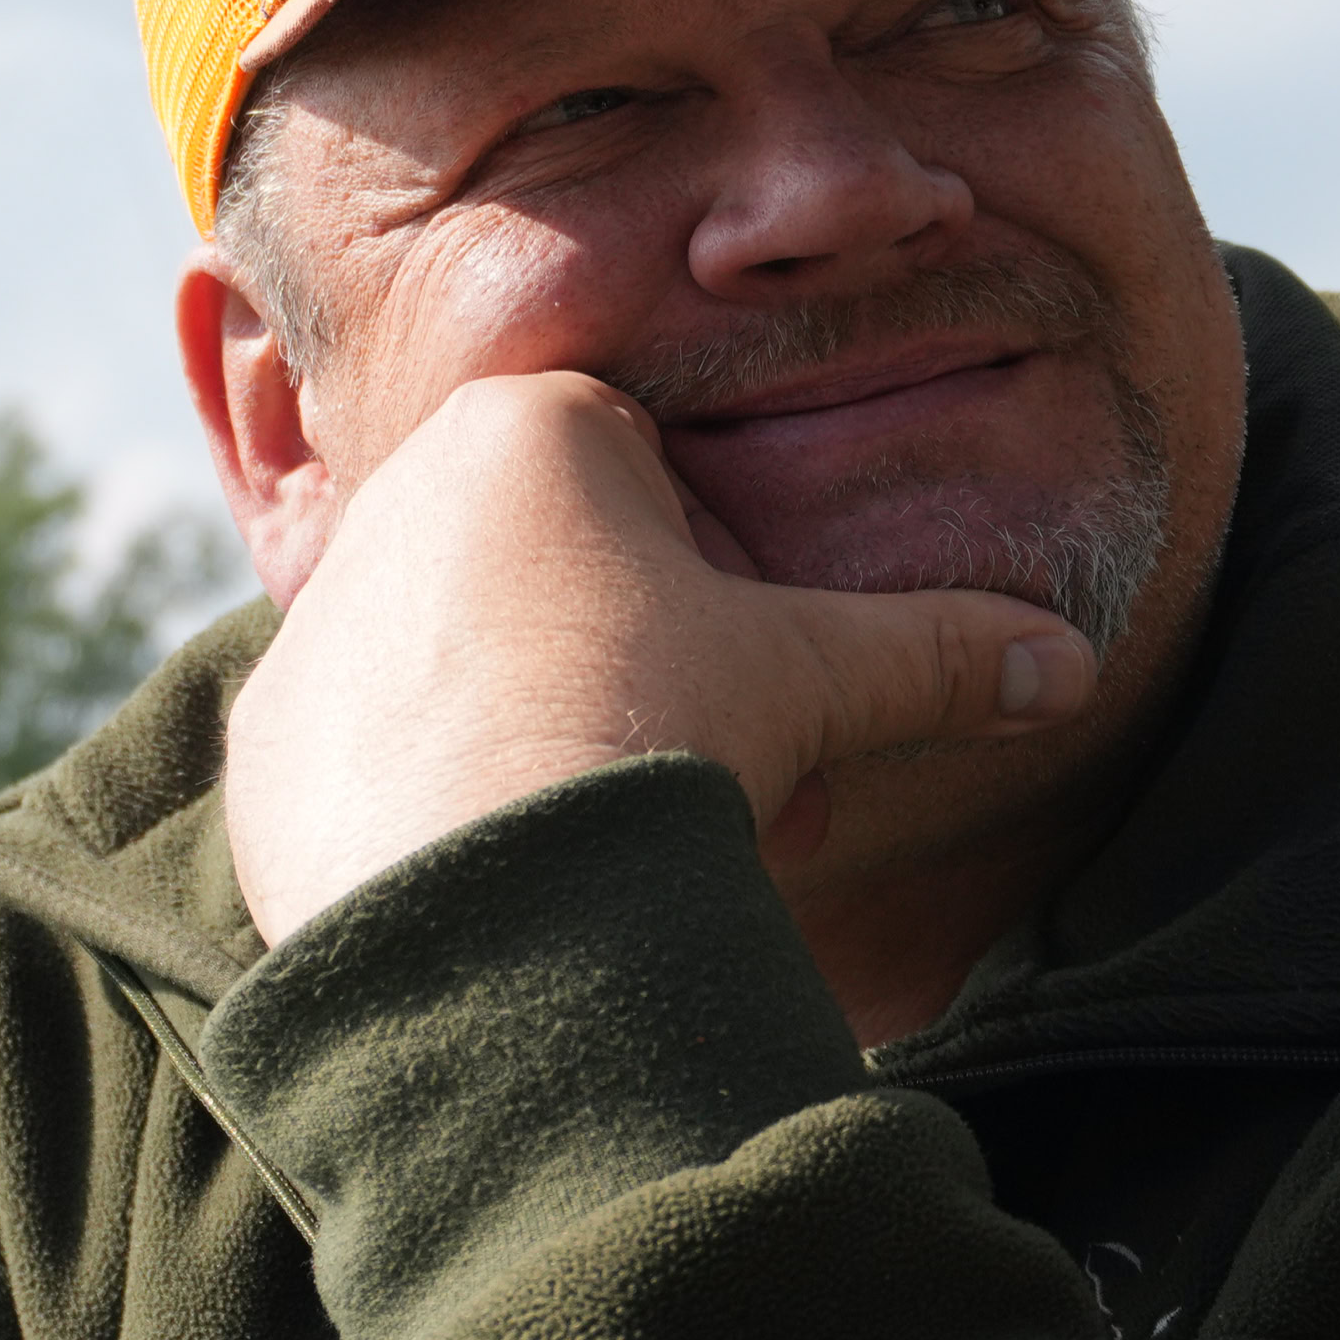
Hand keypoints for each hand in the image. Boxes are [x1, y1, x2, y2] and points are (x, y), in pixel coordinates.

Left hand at [222, 371, 1097, 944]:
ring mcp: (320, 620)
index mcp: (525, 429)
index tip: (739, 677)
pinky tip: (499, 863)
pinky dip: (434, 797)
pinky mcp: (270, 738)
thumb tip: (1068, 663)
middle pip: (550, 561)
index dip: (714, 580)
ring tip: (603, 827)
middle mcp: (396, 497)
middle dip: (630, 658)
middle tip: (693, 764)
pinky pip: (369, 748)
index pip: (645, 469)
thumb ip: (936, 651)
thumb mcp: (815, 683)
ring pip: (460, 652)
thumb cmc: (659, 743)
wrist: (497, 909)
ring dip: (535, 722)